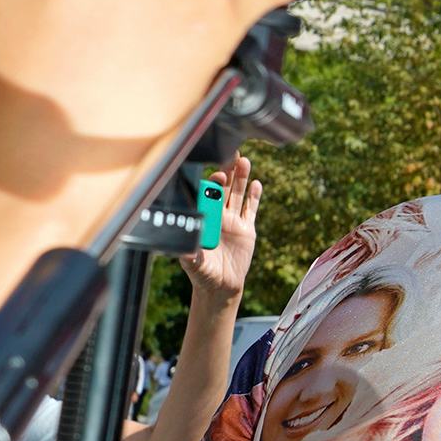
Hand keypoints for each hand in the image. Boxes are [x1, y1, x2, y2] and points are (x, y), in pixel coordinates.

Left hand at [178, 151, 260, 302]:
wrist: (221, 286)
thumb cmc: (202, 274)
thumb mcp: (193, 264)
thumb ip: (190, 254)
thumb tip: (184, 248)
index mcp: (203, 220)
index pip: (206, 196)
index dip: (211, 184)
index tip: (216, 176)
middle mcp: (217, 217)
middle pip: (223, 189)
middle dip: (227, 171)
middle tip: (232, 154)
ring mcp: (232, 222)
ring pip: (237, 195)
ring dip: (241, 178)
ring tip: (245, 161)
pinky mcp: (247, 230)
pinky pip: (250, 210)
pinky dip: (253, 197)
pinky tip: (257, 184)